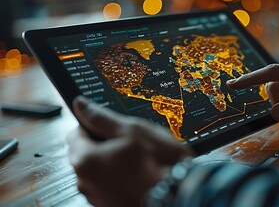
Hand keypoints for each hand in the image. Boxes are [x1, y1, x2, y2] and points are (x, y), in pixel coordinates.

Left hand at [67, 96, 191, 206]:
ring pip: (100, 171)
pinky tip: (140, 175)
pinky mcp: (110, 206)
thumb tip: (82, 105)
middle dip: (104, 146)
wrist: (179, 195)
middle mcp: (85, 183)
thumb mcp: (132, 130)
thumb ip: (102, 117)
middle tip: (130, 143)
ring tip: (139, 161)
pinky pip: (110, 185)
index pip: (75, 133)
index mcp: (85, 160)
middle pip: (86, 154)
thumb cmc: (159, 165)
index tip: (109, 126)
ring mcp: (97, 198)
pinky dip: (121, 179)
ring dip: (113, 163)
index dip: (93, 125)